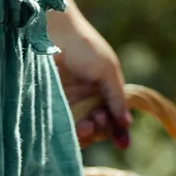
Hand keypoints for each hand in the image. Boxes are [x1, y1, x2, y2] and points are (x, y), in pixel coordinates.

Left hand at [49, 12, 132, 150]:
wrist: (49, 30)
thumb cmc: (82, 45)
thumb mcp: (107, 69)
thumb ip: (116, 97)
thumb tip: (126, 124)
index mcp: (103, 88)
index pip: (114, 117)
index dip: (119, 131)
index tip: (122, 144)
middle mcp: (86, 97)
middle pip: (98, 127)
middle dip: (102, 129)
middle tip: (97, 120)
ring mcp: (67, 101)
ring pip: (81, 130)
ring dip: (87, 134)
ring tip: (86, 126)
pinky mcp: (49, 103)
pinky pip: (61, 126)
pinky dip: (70, 133)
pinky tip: (75, 129)